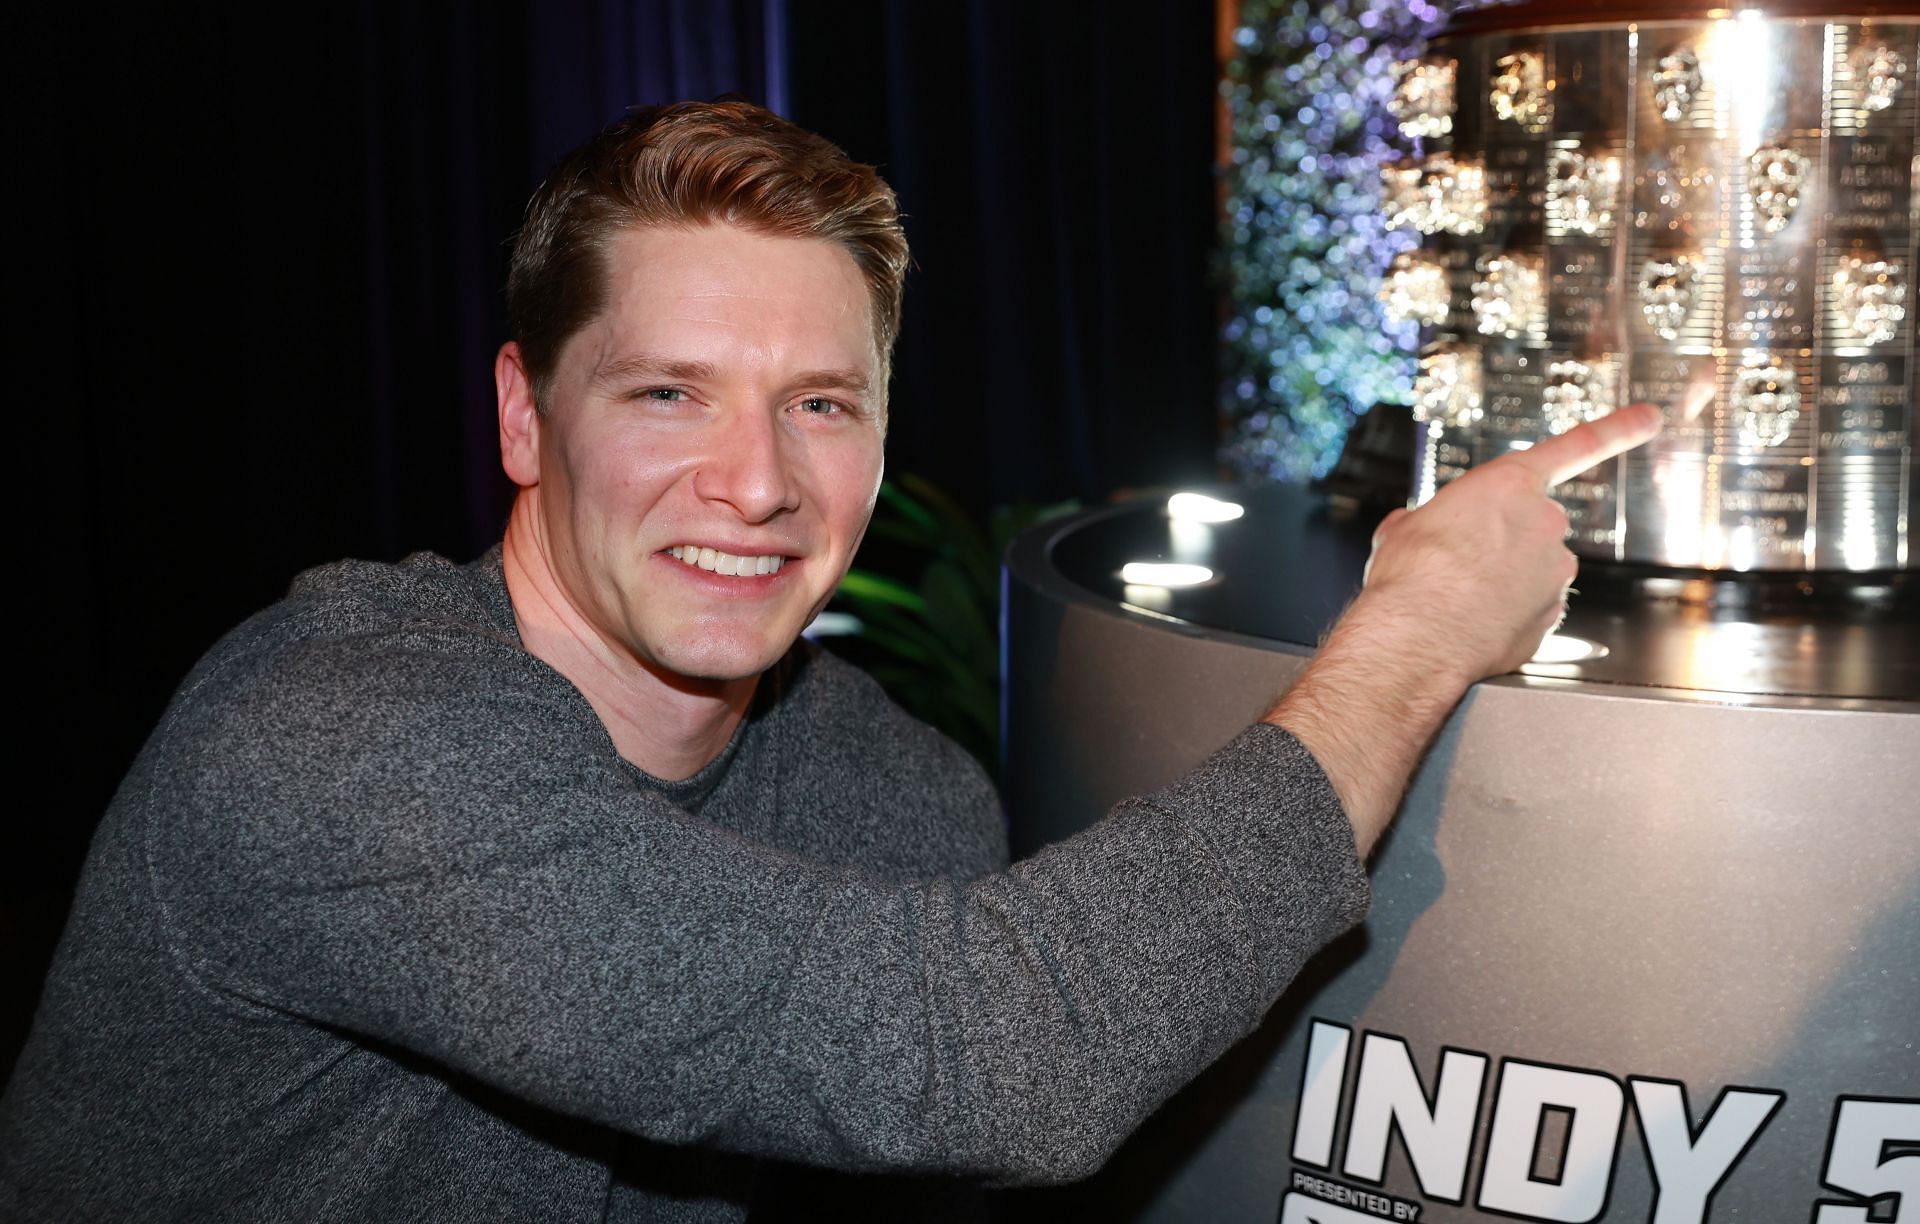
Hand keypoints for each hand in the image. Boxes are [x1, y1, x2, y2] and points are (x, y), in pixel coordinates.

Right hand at [1360, 402, 1662, 684]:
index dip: (1618, 428)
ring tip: (1456, 596)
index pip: (1575, 447)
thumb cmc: (1412, 577)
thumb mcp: (1403, 529)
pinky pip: (1529, 609)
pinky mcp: (1553, 616)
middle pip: (1530, 525)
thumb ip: (1427, 520)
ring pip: (1531, 570)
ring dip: (1501, 580)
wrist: (1419, 636)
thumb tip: (1414, 529)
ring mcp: (1555, 572)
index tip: (1649, 417)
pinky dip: (1504, 615)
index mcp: (1509, 484)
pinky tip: (1469, 622)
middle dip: (1501, 541)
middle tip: (1456, 562)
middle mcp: (1544, 523)